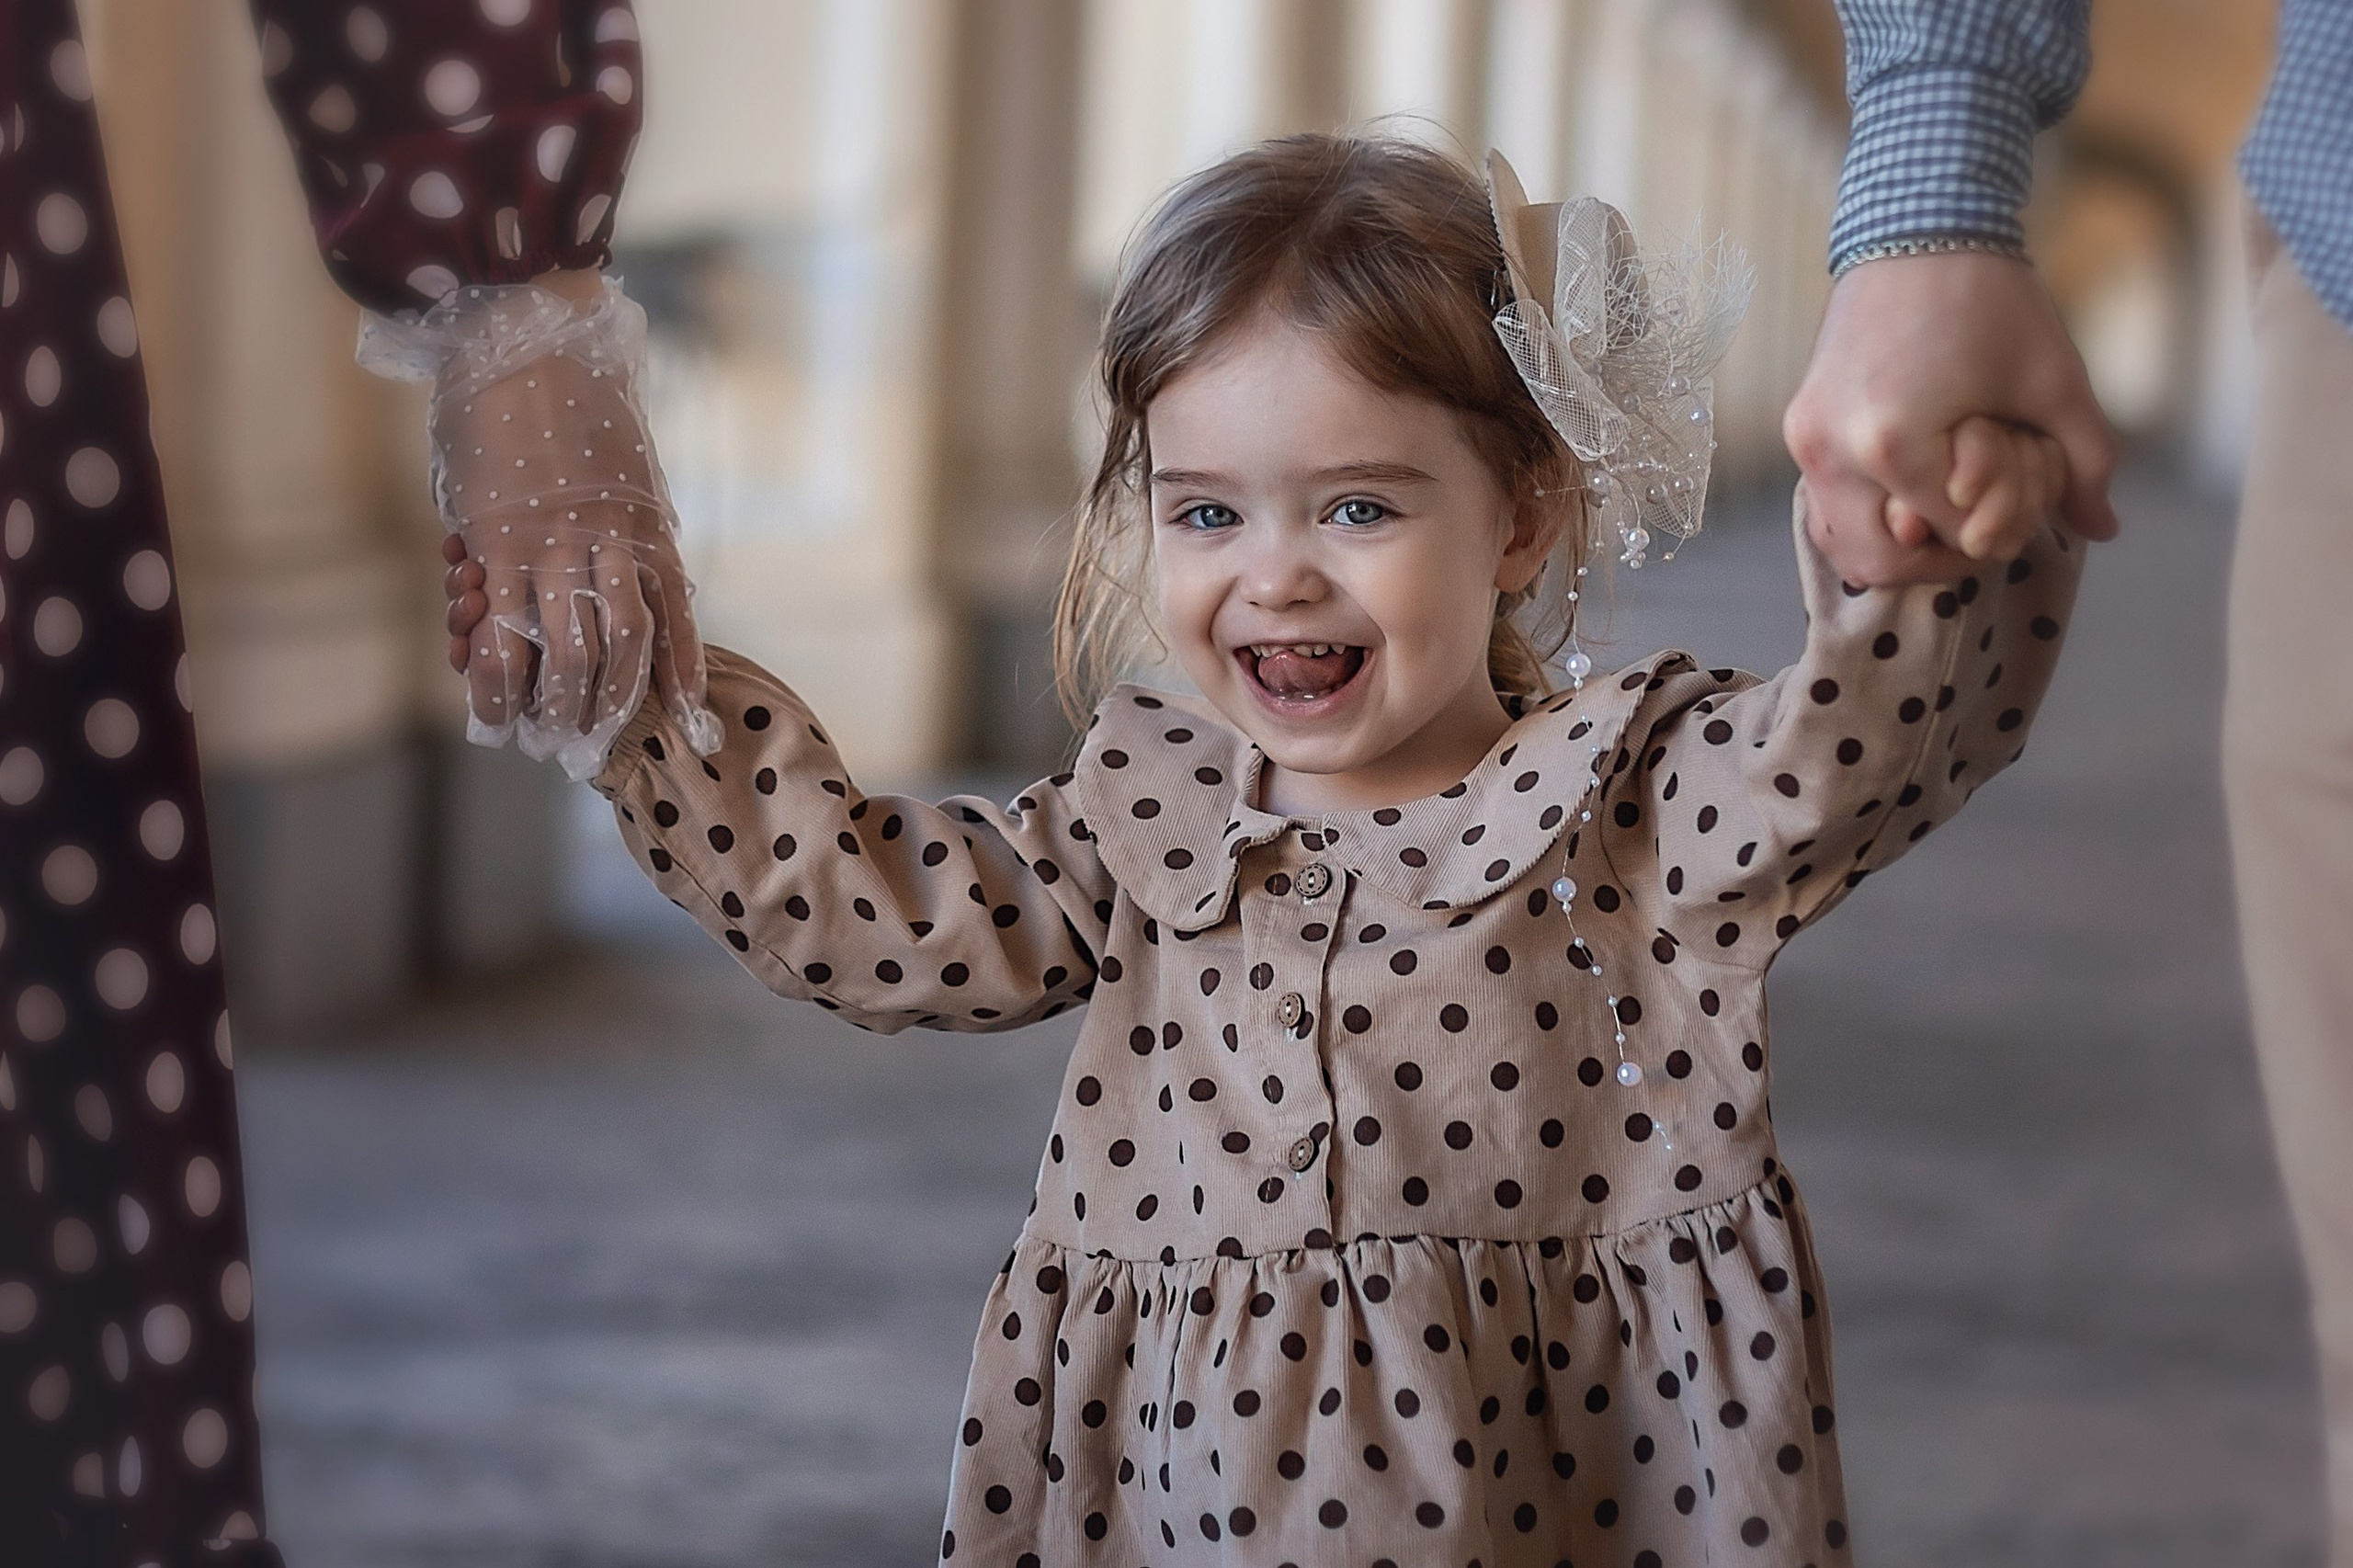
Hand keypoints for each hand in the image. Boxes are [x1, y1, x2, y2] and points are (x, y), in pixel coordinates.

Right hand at [402, 275, 718, 775]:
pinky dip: (496, 680)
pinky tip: (492, 712)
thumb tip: (638, 583)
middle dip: (605, 708)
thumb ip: (628, 528)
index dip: (680, 678)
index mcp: (648, 527)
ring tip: (540, 738)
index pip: (674, 620)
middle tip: (585, 744)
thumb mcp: (625, 472)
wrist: (526, 332)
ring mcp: (552, 543)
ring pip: (566, 651)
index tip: (690, 725)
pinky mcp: (495, 538)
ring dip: (554, 706)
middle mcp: (609, 542)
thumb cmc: (573, 404)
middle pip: (622, 651)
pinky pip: (500, 628)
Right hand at [1783, 251, 2119, 586]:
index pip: (1953, 535)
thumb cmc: (1993, 301)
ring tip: (1942, 515)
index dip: (2000, 532)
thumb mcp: (2054, 382)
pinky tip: (1909, 486)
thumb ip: (2085, 462)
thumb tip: (2105, 528)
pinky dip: (1868, 511)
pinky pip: (1826, 502)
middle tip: (1978, 535)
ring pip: (1841, 540)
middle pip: (1879, 562)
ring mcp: (1807, 440)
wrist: (1917, 227)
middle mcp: (1834, 451)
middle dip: (1937, 561)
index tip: (2025, 511)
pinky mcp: (1798, 424)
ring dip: (1894, 543)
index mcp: (1893, 444)